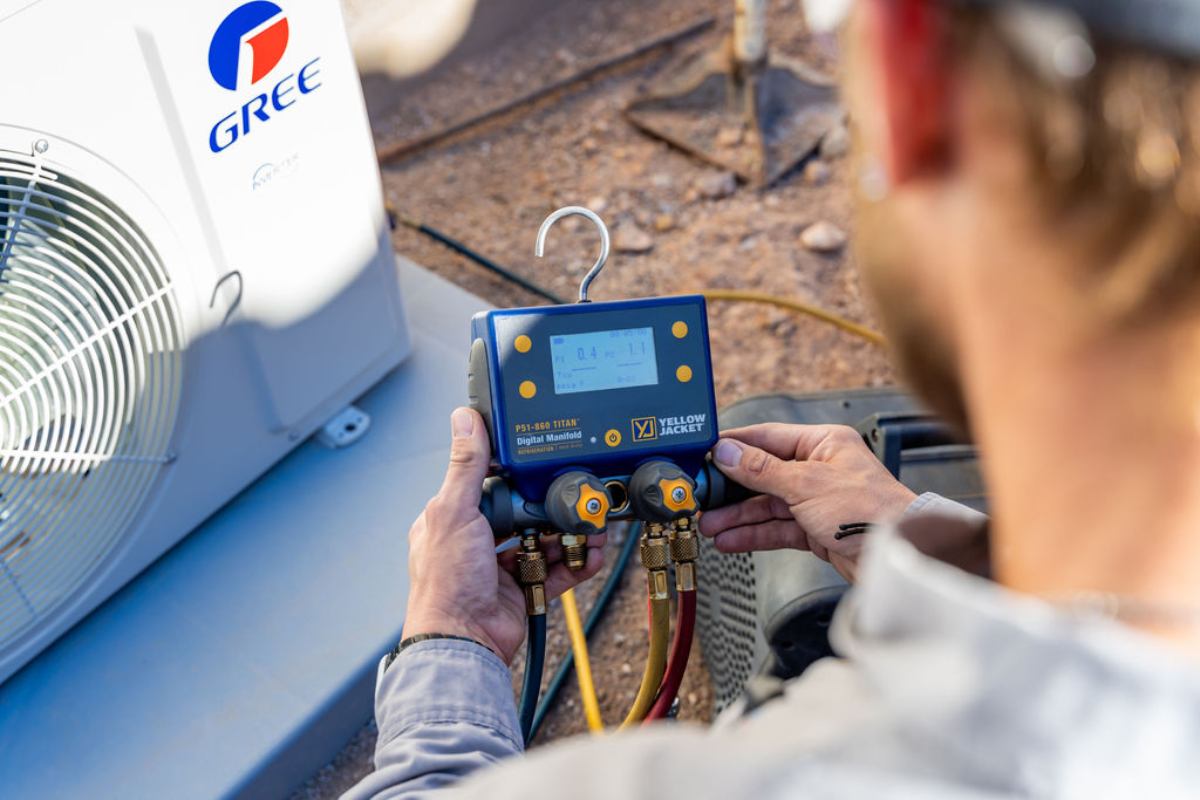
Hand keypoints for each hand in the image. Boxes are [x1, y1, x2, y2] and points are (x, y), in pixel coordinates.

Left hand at [402, 407, 605, 663]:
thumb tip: (464, 419)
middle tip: (575, 498)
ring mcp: (500, 568)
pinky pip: (557, 571)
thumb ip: (466, 465)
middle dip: (551, 508)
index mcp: (452, 520)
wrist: (463, 641)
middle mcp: (476, 543)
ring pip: (544, 541)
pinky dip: (576, 563)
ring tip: (590, 526)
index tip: (542, 468)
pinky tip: (590, 553)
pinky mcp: (523, 591)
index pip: (490, 486)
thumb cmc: (445, 583)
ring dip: (568, 535)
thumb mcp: (454, 511)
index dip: (517, 478)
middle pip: (523, 514)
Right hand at [698, 424, 916, 580]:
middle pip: (763, 474)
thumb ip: (762, 469)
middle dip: (732, 489)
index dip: (734, 446)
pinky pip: (776, 527)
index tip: (705, 454)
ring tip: (710, 525)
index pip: (768, 438)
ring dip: (738, 516)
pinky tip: (731, 539)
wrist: (896, 558)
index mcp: (823, 443)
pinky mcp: (816, 529)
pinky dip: (754, 534)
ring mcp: (816, 499)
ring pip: (767, 504)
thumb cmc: (870, 512)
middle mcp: (819, 468)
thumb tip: (727, 452)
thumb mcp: (806, 484)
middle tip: (703, 497)